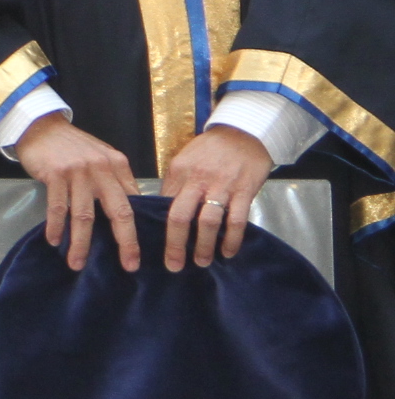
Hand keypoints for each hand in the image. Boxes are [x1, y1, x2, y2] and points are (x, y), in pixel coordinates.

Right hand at [16, 115, 141, 272]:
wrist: (40, 126)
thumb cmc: (72, 146)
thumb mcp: (101, 157)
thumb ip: (116, 180)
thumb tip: (132, 210)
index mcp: (117, 165)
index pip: (133, 202)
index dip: (138, 229)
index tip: (140, 252)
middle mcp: (101, 168)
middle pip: (118, 212)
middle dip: (125, 242)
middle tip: (129, 266)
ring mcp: (78, 171)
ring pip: (84, 215)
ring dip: (81, 243)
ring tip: (77, 263)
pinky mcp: (55, 173)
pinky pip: (57, 207)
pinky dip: (56, 226)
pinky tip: (55, 240)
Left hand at [158, 123, 272, 271]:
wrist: (243, 133)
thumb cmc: (210, 149)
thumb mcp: (185, 160)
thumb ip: (176, 184)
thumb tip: (163, 210)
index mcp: (178, 172)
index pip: (163, 204)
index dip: (158, 226)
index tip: (154, 245)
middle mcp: (197, 180)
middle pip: (180, 216)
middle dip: (175, 244)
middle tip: (173, 265)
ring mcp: (221, 187)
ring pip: (208, 222)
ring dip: (204, 246)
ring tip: (201, 262)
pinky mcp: (244, 191)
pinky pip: (237, 220)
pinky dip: (232, 239)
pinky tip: (228, 252)